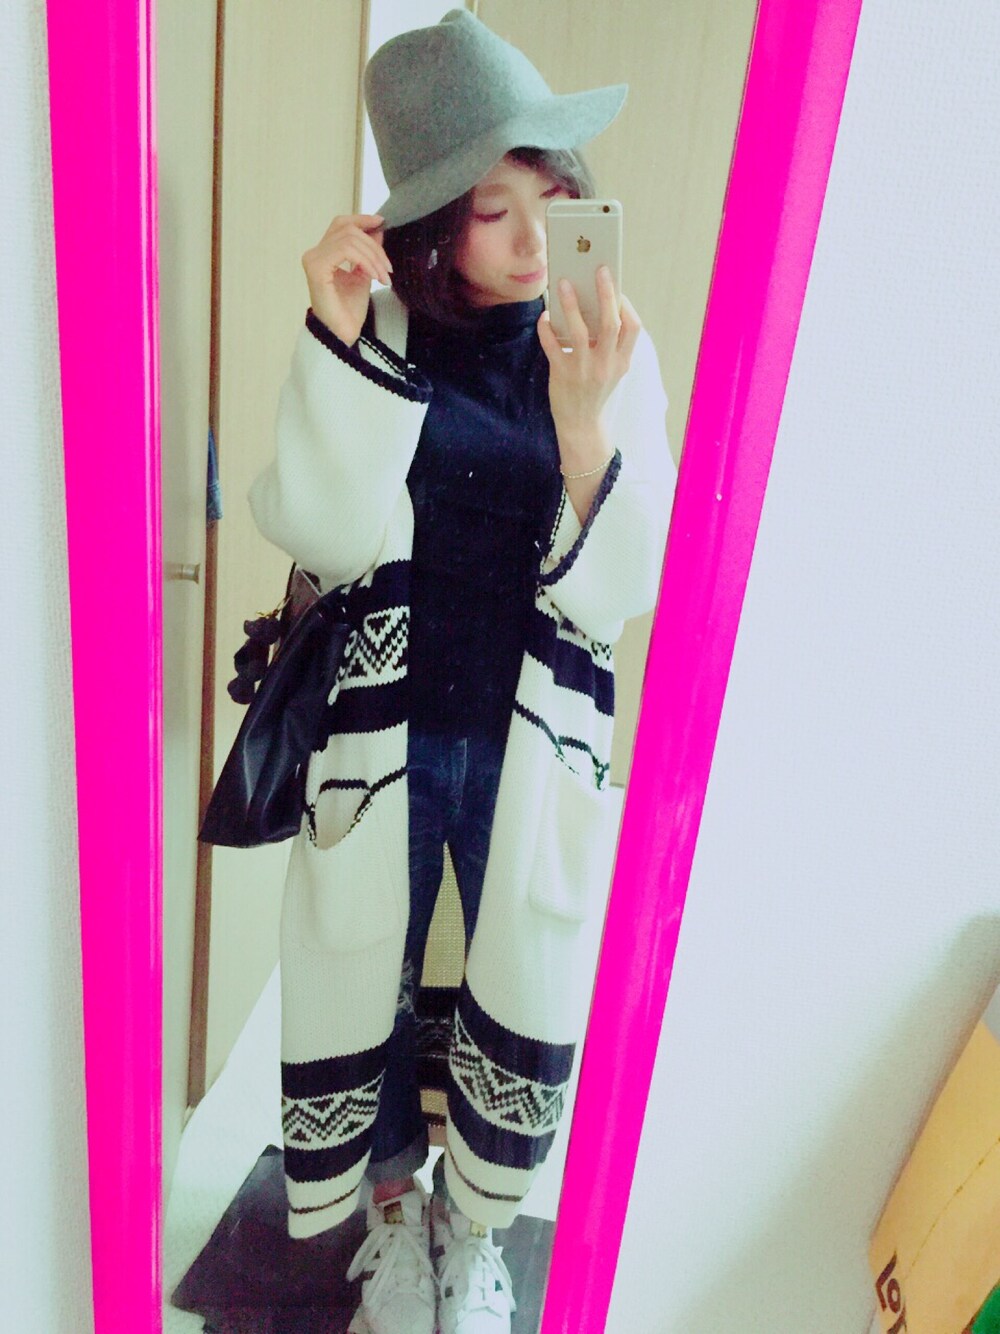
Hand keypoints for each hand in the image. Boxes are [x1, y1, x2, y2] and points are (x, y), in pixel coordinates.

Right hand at [301, 213, 392, 346]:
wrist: (342, 335)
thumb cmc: (349, 310)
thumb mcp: (364, 274)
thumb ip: (368, 252)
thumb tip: (378, 229)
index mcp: (323, 253)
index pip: (341, 224)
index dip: (362, 219)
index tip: (382, 222)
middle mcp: (314, 253)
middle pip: (348, 229)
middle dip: (374, 246)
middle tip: (387, 268)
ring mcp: (313, 260)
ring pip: (349, 239)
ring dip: (373, 256)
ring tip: (383, 277)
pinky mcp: (316, 268)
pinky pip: (346, 251)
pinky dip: (365, 261)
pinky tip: (373, 276)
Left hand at [536, 266, 640, 459]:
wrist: (580, 426)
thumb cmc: (595, 392)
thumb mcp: (611, 370)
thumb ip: (609, 345)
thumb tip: (598, 307)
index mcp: (622, 362)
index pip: (633, 327)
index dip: (626, 305)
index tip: (617, 286)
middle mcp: (606, 365)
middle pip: (610, 323)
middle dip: (606, 293)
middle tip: (599, 269)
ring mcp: (584, 370)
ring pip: (579, 330)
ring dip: (570, 304)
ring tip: (563, 283)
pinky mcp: (562, 375)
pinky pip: (552, 345)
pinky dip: (547, 328)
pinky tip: (545, 316)